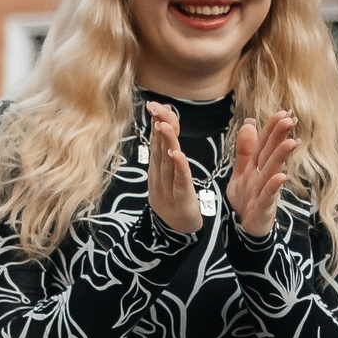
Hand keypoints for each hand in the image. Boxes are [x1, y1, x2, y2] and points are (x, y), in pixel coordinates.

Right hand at [145, 103, 202, 235]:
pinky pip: (180, 180)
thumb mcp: (168, 175)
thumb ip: (167, 152)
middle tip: (157, 107)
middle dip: (159, 125)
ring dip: (166, 142)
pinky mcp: (181, 199)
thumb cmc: (173, 201)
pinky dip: (179, 167)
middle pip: (160, 147)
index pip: (157, 141)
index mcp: (157, 169)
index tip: (156, 104)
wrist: (173, 233)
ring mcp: (168, 187)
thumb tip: (164, 127)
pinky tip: (178, 154)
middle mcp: (159, 176)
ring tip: (164, 124)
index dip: (156, 122)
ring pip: (168, 161)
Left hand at [226, 112, 297, 237]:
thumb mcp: (241, 172)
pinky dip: (274, 186)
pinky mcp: (263, 208)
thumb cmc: (247, 199)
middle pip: (271, 154)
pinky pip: (268, 196)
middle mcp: (265, 177)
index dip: (272, 129)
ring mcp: (266, 192)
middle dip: (280, 137)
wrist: (244, 228)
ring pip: (273, 172)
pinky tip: (282, 176)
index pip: (265, 145)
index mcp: (258, 167)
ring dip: (281, 158)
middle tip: (290, 119)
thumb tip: (249, 123)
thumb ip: (245, 150)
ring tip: (291, 143)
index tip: (282, 112)